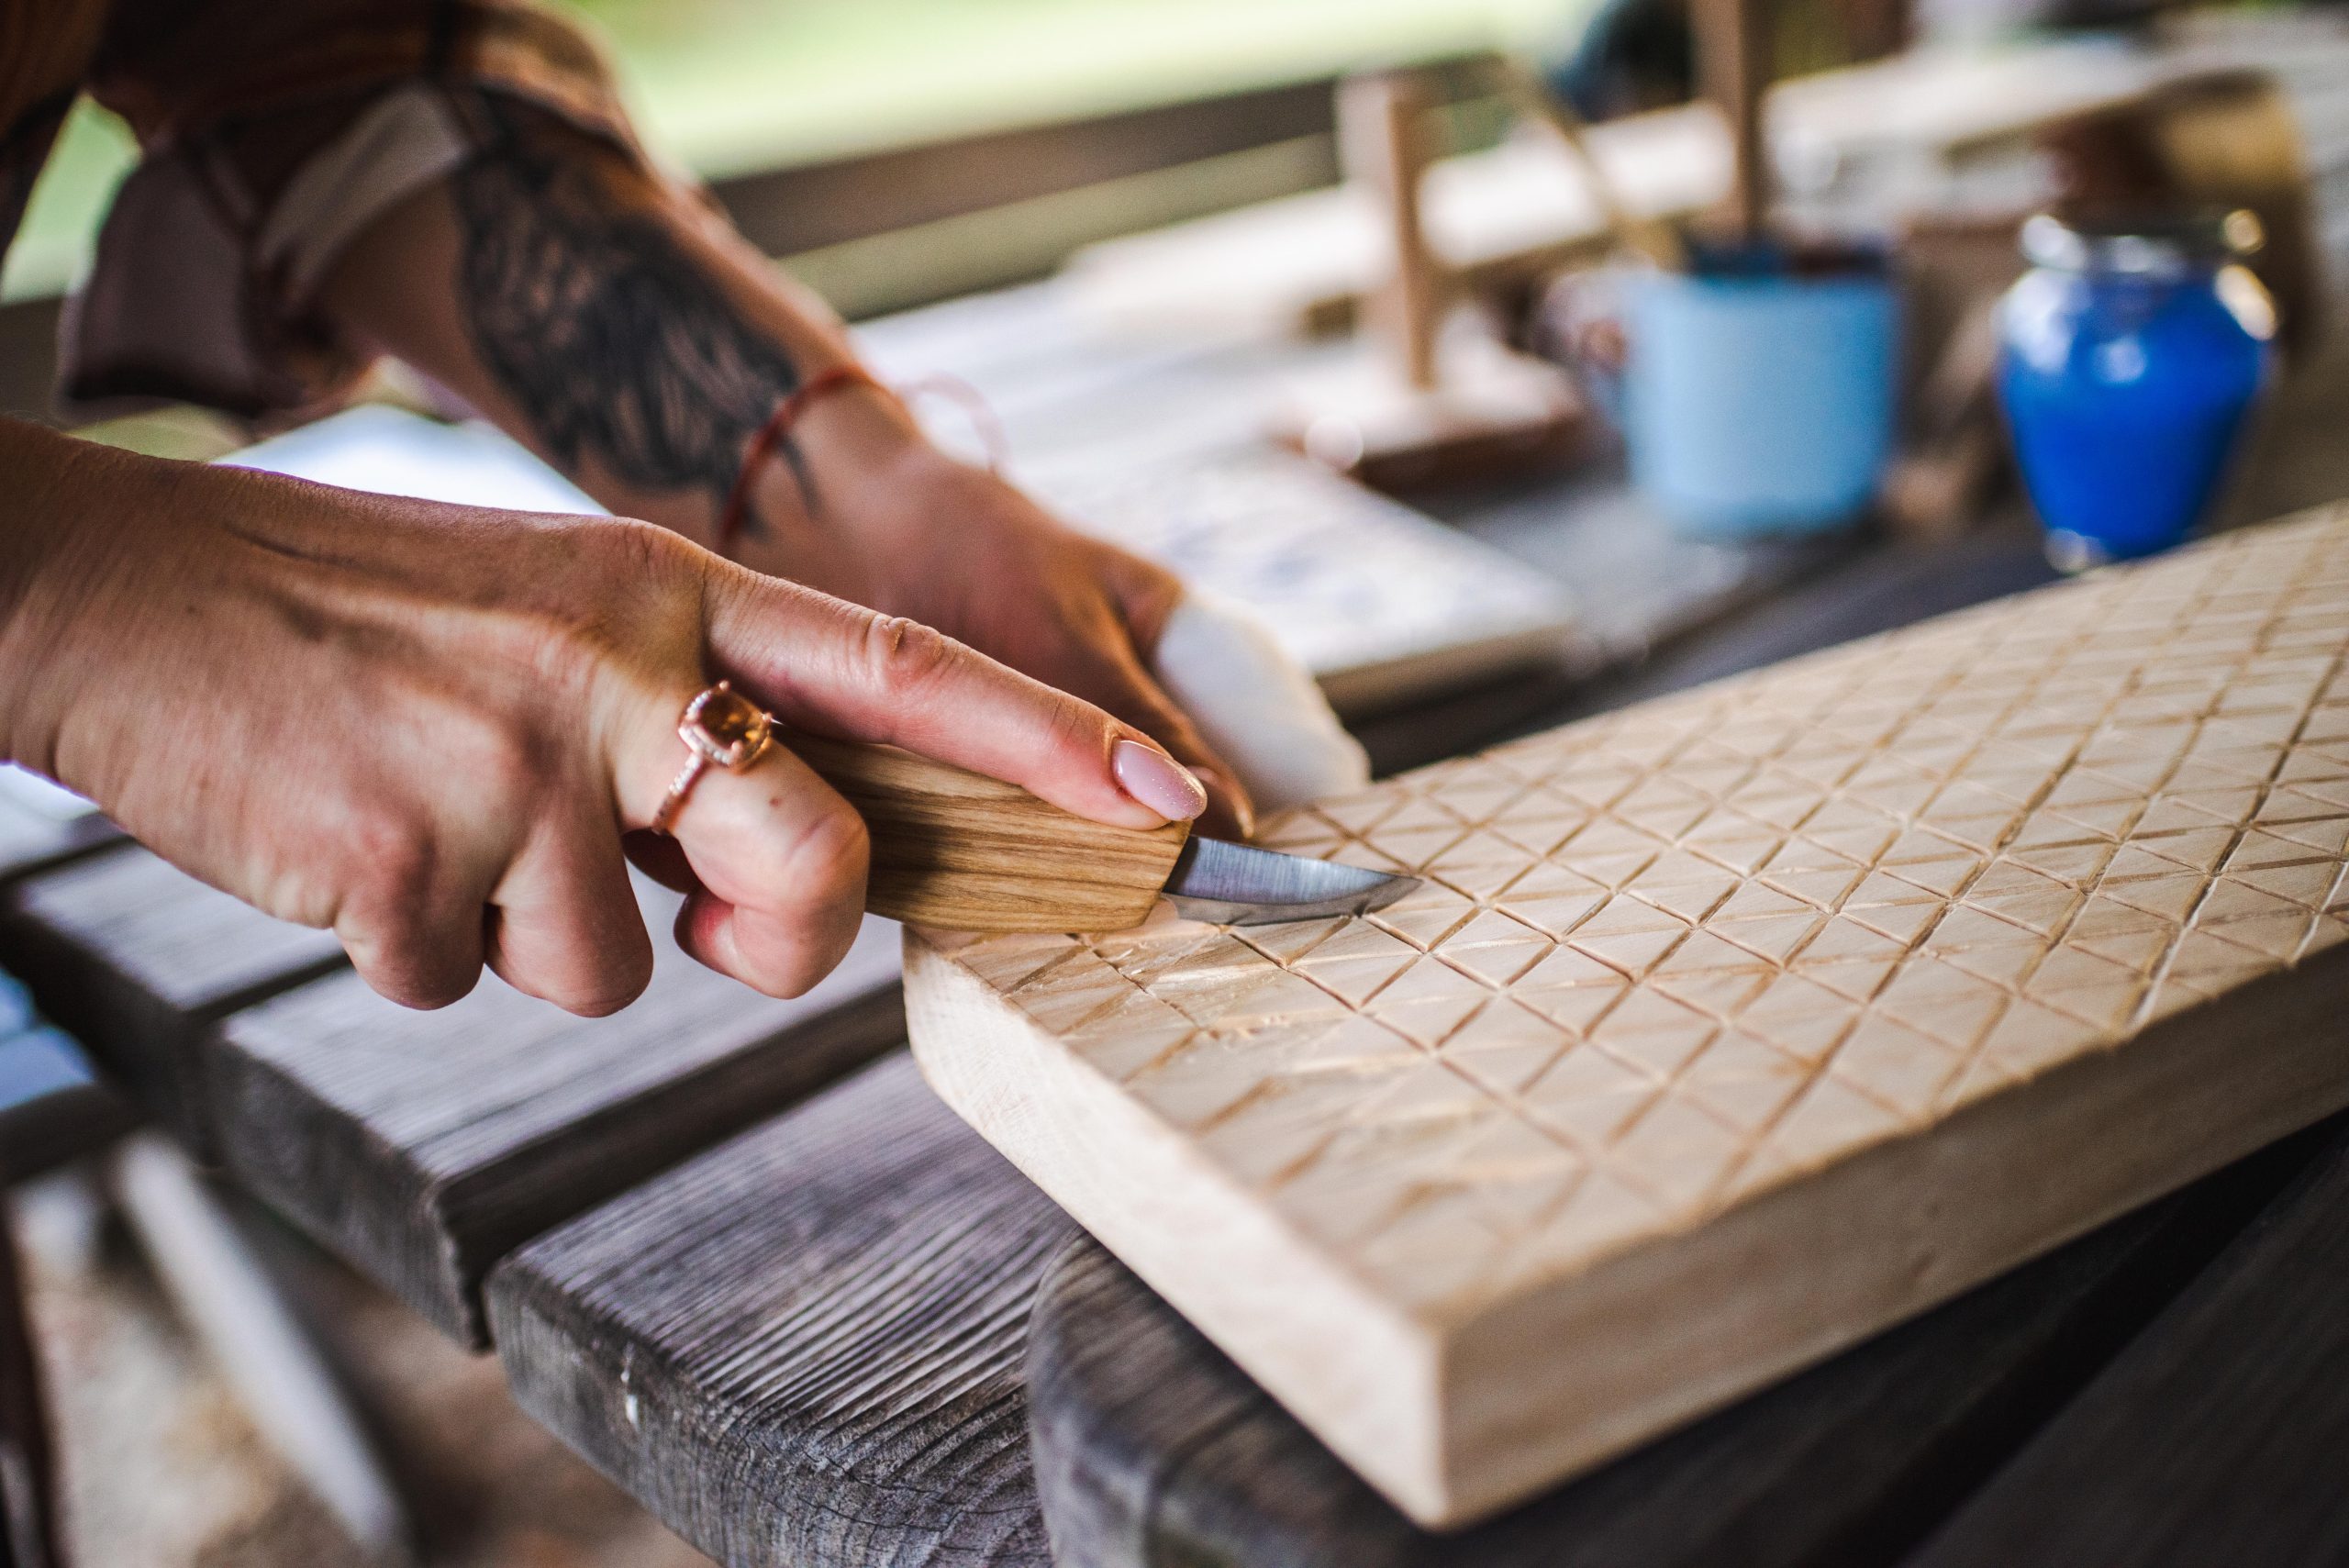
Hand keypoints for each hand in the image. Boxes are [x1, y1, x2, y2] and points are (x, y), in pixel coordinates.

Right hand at [0, 422, 1208, 1014]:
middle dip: (789, 937)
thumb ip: (685, 716)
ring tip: (430, 821)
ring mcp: (516, 767)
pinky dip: (417, 949)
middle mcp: (617, 670)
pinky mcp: (410, 865)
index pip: (903, 673)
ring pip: (619, 970)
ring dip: (530, 934)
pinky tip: (354, 847)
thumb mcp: (553, 611)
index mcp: (666, 592)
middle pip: (816, 862)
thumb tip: (783, 866)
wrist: (124, 600)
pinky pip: (471, 984)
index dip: (1044, 744)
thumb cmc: (351, 617)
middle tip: (707, 925)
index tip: (1161, 801)